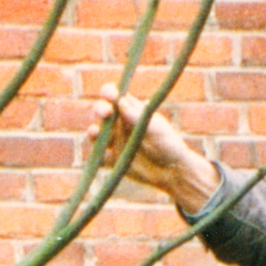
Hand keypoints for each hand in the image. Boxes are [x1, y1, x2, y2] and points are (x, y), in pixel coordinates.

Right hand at [90, 93, 221, 220]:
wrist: (172, 172)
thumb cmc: (168, 145)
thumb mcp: (156, 129)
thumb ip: (137, 116)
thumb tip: (120, 101)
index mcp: (131, 110)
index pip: (115, 96)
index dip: (109, 92)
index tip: (111, 95)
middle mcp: (119, 123)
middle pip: (102, 111)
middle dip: (100, 109)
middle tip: (106, 112)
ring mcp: (114, 141)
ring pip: (96, 133)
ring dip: (93, 132)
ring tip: (95, 132)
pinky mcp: (111, 160)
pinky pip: (98, 157)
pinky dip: (97, 156)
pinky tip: (101, 156)